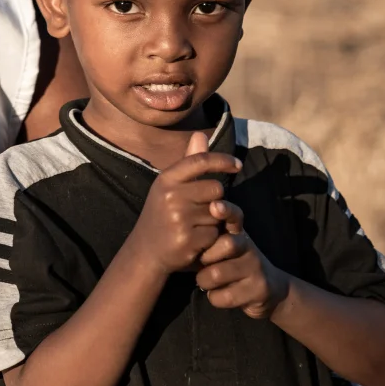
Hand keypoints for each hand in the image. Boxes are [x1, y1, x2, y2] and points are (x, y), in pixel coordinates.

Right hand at [135, 132, 242, 275]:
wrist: (147, 250)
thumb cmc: (162, 212)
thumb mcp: (170, 185)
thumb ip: (189, 161)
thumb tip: (200, 134)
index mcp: (167, 178)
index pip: (200, 160)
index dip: (222, 159)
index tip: (238, 164)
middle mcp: (171, 195)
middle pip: (216, 188)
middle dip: (216, 198)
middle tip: (202, 208)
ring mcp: (179, 218)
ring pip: (218, 212)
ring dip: (214, 219)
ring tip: (196, 224)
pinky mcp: (188, 240)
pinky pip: (215, 233)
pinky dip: (211, 237)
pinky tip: (196, 240)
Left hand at [195, 201, 288, 318]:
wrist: (268, 289)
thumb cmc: (233, 262)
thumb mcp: (223, 244)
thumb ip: (208, 233)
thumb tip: (182, 220)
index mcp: (237, 232)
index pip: (234, 216)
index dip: (226, 210)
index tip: (214, 206)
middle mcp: (248, 247)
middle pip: (226, 244)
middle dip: (206, 257)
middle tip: (201, 263)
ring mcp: (256, 268)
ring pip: (218, 273)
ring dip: (205, 280)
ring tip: (205, 280)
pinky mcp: (258, 290)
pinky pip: (224, 296)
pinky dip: (214, 297)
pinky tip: (217, 294)